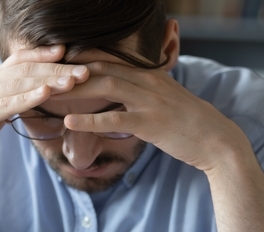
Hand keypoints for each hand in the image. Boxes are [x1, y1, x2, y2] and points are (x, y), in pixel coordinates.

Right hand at [0, 45, 89, 170]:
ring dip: (51, 79)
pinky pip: (8, 102)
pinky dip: (29, 96)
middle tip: (87, 69)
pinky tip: (47, 93)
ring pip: (23, 83)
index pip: (21, 60)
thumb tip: (29, 102)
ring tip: (75, 80)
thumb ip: (9, 102)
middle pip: (29, 69)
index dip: (44, 54)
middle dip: (59, 68)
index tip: (69, 51)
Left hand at [57, 62, 249, 172]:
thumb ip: (147, 91)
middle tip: (46, 76)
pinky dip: (89, 121)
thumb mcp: (168, 99)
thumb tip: (127, 91)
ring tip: (50, 94)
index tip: (59, 62)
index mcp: (150, 75)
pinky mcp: (150, 123)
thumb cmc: (190, 123)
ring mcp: (149, 101)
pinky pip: (114, 120)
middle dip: (73, 71)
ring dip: (75, 90)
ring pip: (105, 87)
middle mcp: (148, 82)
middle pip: (102, 68)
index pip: (110, 60)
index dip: (83, 58)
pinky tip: (68, 123)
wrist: (216, 140)